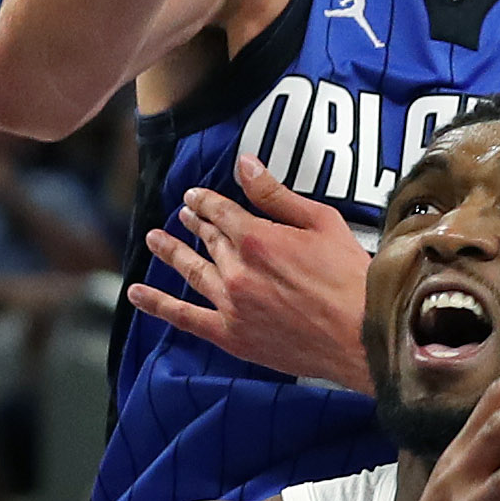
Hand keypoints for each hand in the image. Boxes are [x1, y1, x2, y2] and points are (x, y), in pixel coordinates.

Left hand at [128, 153, 374, 388]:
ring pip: (192, 272)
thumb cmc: (351, 278)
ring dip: (172, 252)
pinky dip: (157, 305)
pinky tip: (136, 294)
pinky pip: (185, 318)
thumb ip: (275, 194)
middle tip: (184, 214)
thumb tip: (244, 164)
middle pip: (208, 240)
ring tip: (156, 238)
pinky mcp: (231, 336)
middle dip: (195, 223)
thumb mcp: (321, 222)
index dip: (205, 201)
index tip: (195, 196)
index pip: (219, 212)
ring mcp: (231, 304)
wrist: (363, 336)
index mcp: (257, 238)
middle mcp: (237, 270)